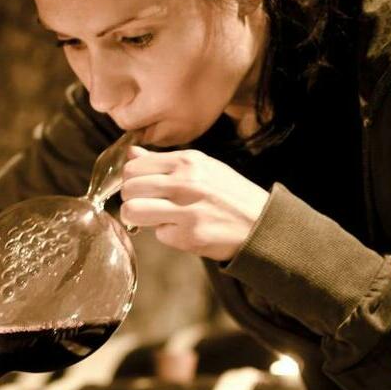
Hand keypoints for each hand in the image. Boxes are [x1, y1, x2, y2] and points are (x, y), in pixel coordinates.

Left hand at [120, 146, 268, 261]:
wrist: (261, 223)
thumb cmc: (229, 194)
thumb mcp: (201, 167)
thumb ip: (163, 161)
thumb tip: (131, 153)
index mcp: (187, 161)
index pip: (133, 166)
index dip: (131, 179)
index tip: (139, 187)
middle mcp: (185, 183)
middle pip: (129, 188)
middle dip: (131, 199)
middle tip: (144, 204)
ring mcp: (187, 210)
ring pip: (133, 211)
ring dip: (137, 217)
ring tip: (152, 217)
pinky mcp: (189, 236)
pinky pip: (158, 234)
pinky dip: (166, 234)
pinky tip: (182, 229)